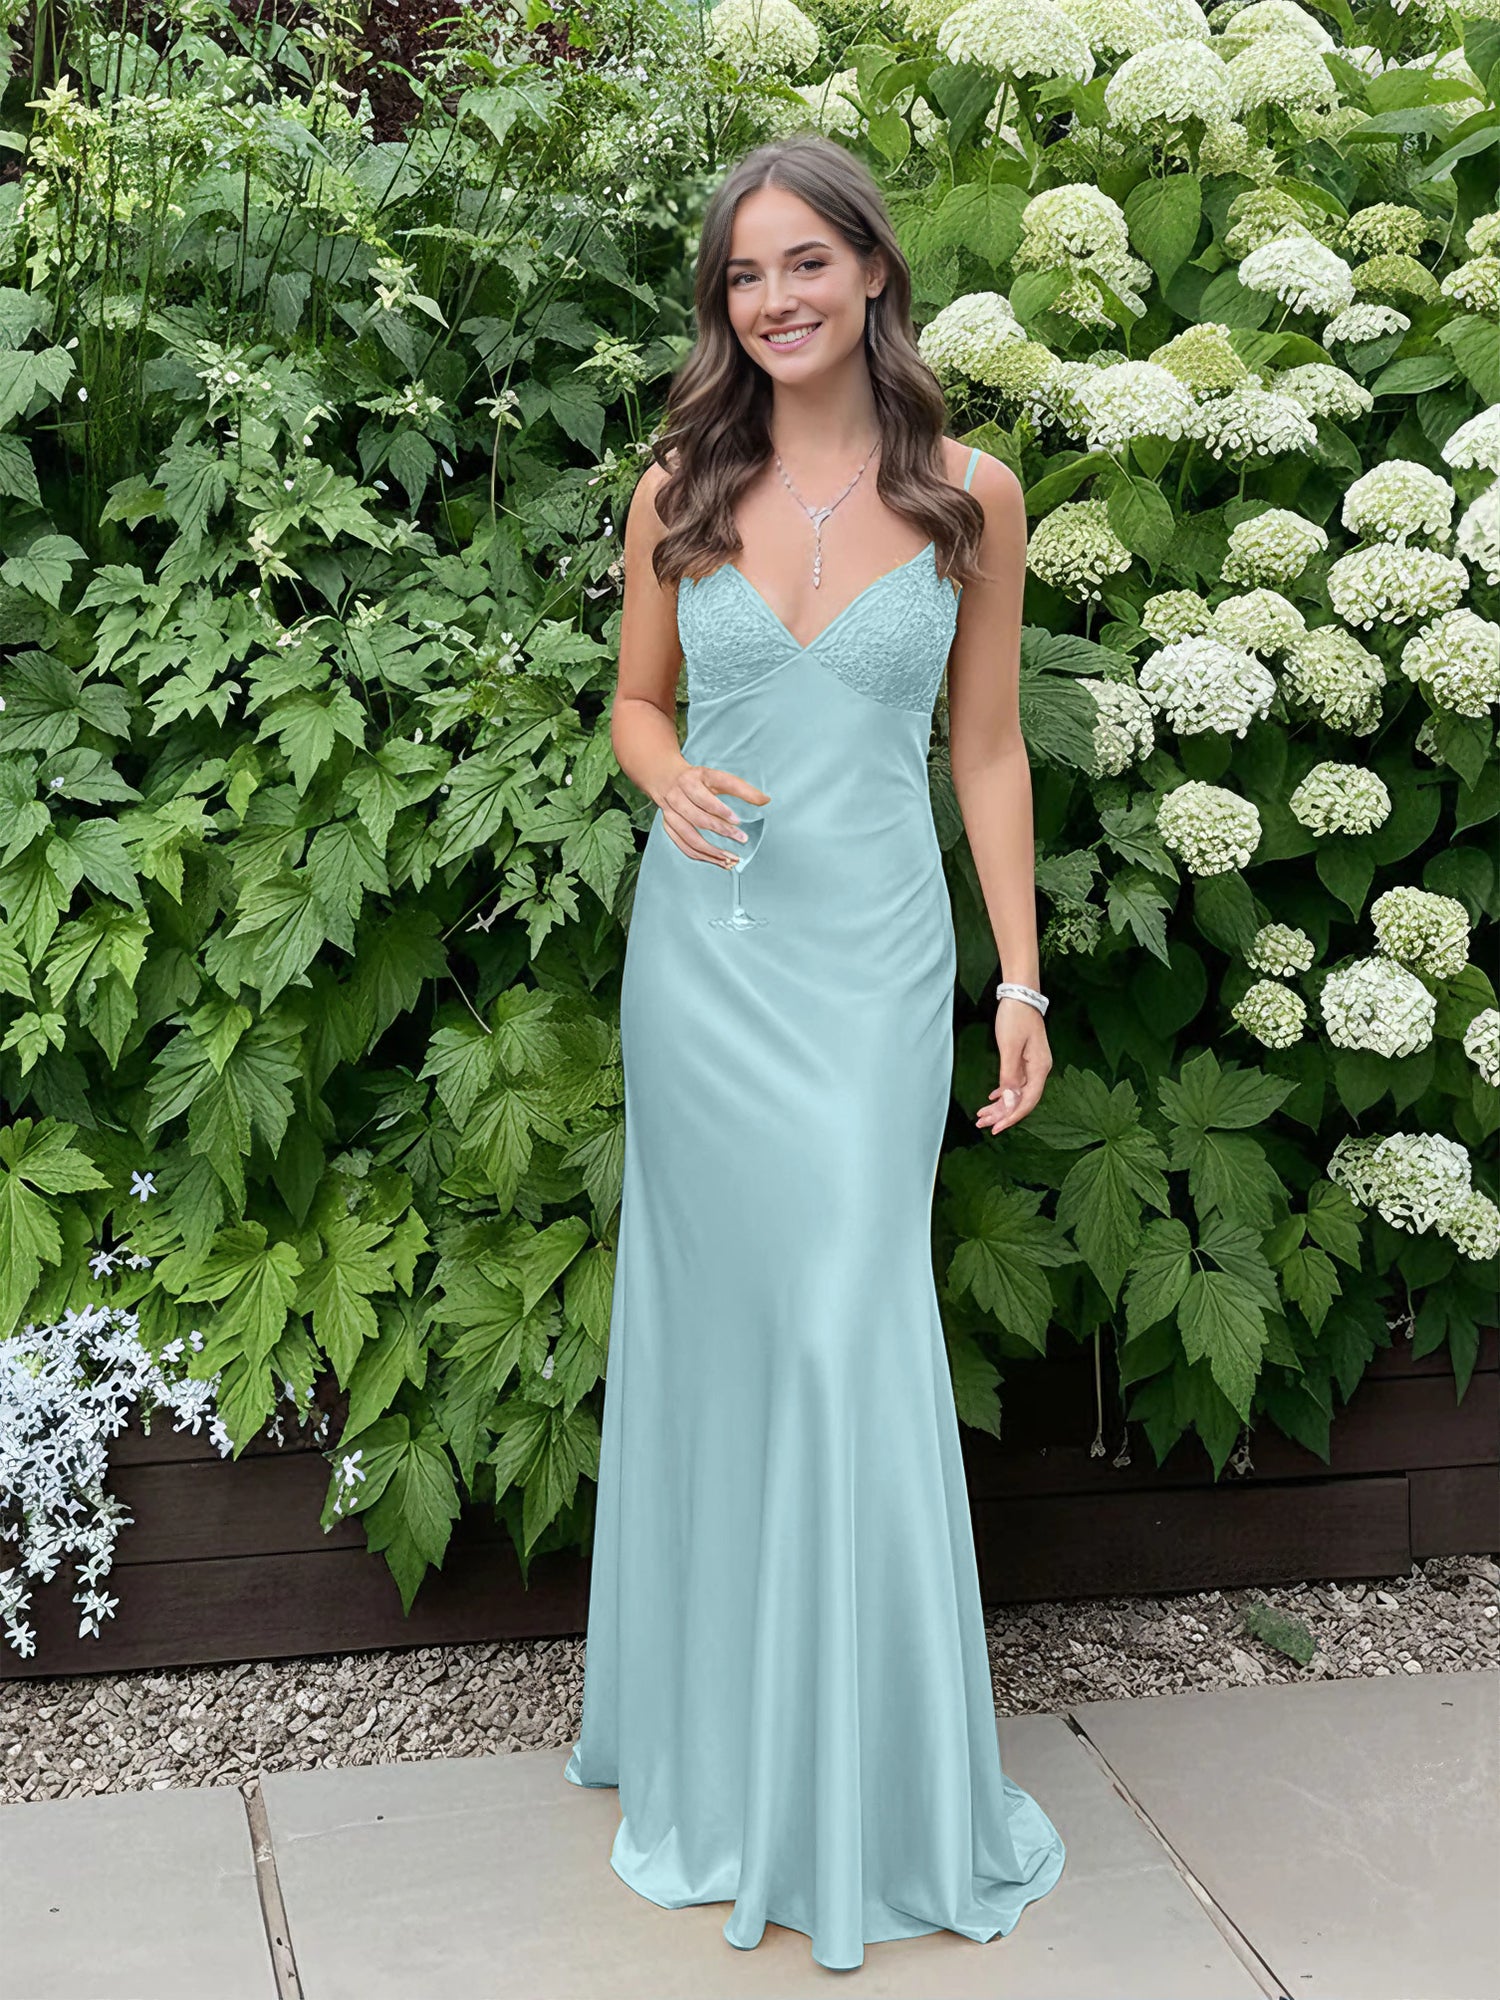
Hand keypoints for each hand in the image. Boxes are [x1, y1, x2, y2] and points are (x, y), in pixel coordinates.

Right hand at [660, 764, 770, 867]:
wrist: (665, 778)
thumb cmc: (698, 780)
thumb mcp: (718, 778)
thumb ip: (742, 788)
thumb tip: (766, 800)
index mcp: (695, 779)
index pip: (706, 796)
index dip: (721, 809)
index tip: (737, 821)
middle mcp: (680, 794)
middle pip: (699, 817)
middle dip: (721, 830)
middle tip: (742, 839)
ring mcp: (671, 812)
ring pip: (690, 836)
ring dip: (711, 850)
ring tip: (730, 857)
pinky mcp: (668, 825)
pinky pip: (683, 845)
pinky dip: (700, 855)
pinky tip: (716, 861)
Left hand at [976, 999, 1051, 1134]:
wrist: (1020, 994)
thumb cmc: (1015, 1017)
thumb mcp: (1009, 1047)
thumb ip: (1009, 1075)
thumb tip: (1009, 1101)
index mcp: (1039, 1068)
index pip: (1027, 1101)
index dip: (1012, 1116)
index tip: (997, 1127)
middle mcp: (1039, 1069)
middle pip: (1022, 1099)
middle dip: (1002, 1114)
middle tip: (983, 1124)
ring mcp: (1033, 1064)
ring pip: (1017, 1092)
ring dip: (1000, 1105)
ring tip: (983, 1115)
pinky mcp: (1025, 1059)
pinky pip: (1015, 1082)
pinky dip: (1003, 1091)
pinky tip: (993, 1097)